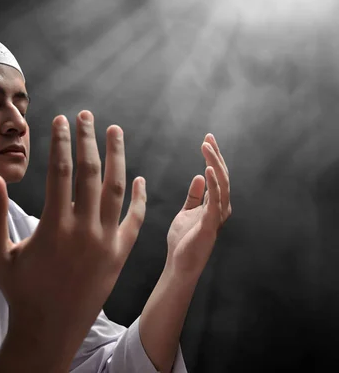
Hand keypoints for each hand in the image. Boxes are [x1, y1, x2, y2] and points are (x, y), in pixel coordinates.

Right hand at [0, 110, 146, 365]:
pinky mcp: (119, 256)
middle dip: (88, 139)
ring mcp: (106, 243)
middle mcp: (84, 231)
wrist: (50, 329)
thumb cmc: (20, 291)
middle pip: (90, 172)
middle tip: (87, 115)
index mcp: (54, 227)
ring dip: (117, 157)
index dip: (60, 141)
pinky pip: (134, 221)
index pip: (60, 171)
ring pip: (117, 190)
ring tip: (115, 132)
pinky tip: (139, 179)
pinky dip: (139, 199)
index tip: (61, 120)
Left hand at [166, 133, 231, 275]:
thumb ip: (194, 195)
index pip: (216, 175)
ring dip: (214, 164)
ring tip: (206, 148)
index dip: (213, 156)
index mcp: (214, 204)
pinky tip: (207, 170)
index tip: (207, 138)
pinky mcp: (211, 225)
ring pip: (221, 185)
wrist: (179, 264)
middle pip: (221, 176)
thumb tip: (200, 175)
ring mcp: (217, 216)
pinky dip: (212, 185)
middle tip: (208, 137)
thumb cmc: (183, 240)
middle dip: (215, 155)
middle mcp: (220, 208)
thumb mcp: (187, 212)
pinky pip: (214, 201)